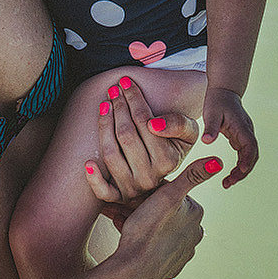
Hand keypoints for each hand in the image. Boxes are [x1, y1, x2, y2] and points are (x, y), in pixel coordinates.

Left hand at [84, 76, 197, 223]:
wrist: (169, 166)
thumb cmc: (177, 141)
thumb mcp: (189, 130)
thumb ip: (178, 124)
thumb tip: (154, 124)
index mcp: (169, 160)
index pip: (145, 122)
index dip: (133, 99)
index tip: (125, 82)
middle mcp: (150, 177)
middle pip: (126, 134)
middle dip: (118, 107)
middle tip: (113, 89)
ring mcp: (133, 188)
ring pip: (111, 154)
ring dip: (103, 126)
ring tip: (104, 105)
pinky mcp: (118, 196)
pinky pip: (103, 192)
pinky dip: (94, 178)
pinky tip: (88, 161)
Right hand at [103, 155, 219, 278]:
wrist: (131, 270)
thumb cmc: (147, 230)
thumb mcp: (168, 195)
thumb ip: (191, 176)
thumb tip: (218, 161)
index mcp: (196, 214)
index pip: (172, 193)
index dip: (153, 191)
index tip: (137, 194)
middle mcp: (195, 234)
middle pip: (166, 212)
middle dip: (147, 208)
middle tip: (125, 206)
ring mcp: (183, 253)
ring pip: (159, 230)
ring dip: (143, 224)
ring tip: (124, 221)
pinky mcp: (170, 268)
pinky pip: (154, 248)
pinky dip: (144, 242)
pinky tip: (130, 238)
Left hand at [199, 85, 257, 187]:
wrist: (224, 90)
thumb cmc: (217, 100)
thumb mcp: (212, 113)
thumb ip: (211, 127)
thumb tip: (207, 141)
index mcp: (241, 127)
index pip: (249, 146)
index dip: (247, 160)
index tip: (239, 171)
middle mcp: (247, 131)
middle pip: (252, 155)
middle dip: (243, 171)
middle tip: (228, 183)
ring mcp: (245, 134)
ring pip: (249, 156)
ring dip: (242, 170)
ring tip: (228, 183)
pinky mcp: (240, 137)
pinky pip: (244, 154)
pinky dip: (239, 165)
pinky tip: (230, 173)